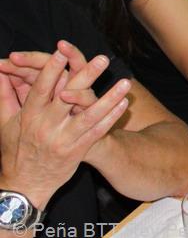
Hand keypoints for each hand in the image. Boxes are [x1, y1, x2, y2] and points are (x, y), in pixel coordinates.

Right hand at [0, 50, 130, 208]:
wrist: (25, 185)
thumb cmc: (15, 150)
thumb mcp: (5, 123)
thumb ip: (5, 95)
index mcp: (29, 116)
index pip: (40, 89)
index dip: (51, 70)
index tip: (62, 52)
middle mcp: (47, 126)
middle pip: (69, 97)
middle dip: (87, 76)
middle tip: (103, 58)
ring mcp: (64, 139)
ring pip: (90, 115)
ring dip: (109, 98)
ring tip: (125, 82)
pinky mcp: (78, 150)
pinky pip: (97, 131)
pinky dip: (111, 118)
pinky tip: (124, 104)